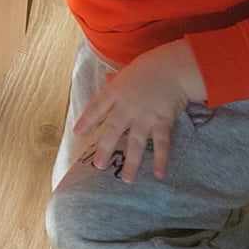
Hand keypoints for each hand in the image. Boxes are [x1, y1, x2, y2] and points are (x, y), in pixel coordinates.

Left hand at [71, 41, 204, 182]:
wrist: (172, 68)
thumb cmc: (148, 68)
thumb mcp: (126, 72)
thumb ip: (115, 81)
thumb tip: (106, 80)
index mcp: (115, 92)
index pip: (96, 108)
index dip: (86, 120)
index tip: (77, 133)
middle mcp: (126, 106)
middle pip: (112, 130)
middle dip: (105, 149)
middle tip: (99, 166)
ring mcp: (144, 116)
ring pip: (135, 142)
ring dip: (131, 162)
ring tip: (127, 180)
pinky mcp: (162, 122)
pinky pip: (161, 144)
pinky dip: (160, 159)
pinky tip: (159, 174)